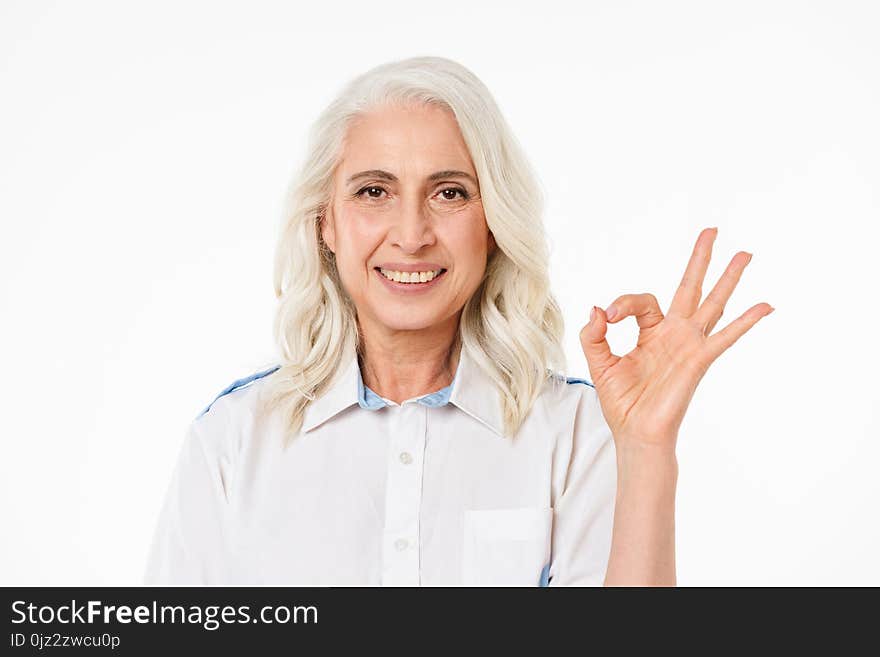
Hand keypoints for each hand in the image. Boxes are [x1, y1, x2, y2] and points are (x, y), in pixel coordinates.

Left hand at [579, 227, 773, 450]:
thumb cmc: (621, 401)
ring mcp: (689, 345)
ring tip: (745, 253)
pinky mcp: (698, 360)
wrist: (635, 432)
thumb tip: (597, 309)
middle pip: (690, 287)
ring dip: (729, 278)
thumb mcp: (598, 362)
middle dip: (700, 259)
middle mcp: (674, 334)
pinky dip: (746, 321)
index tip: (607, 317)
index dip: (622, 303)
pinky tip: (766, 305)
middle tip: (711, 230)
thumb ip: (593, 335)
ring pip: (713, 303)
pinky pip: (726, 336)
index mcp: (651, 333)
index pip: (642, 301)